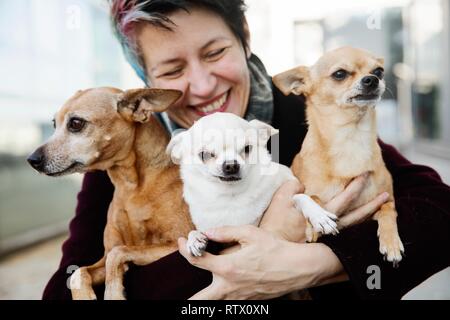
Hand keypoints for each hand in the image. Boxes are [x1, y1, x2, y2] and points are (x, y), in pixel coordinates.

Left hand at [178, 225, 342, 299]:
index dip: (185, 249)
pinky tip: (226, 283)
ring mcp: (238, 298)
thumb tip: (205, 232)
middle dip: (186, 301)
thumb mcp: (249, 233)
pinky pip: (229, 302)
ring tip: (207, 281)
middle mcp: (229, 287)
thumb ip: (224, 232)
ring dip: (205, 296)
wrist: (297, 268)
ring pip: (213, 304)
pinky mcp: (248, 302)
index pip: (196, 260)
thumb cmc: (274, 249)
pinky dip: (222, 295)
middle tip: (179, 293)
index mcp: (227, 268)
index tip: (182, 241)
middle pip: (198, 302)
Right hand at [260, 173, 389, 242]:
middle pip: (357, 216)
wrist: (273, 256)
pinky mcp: (324, 249)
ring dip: (367, 220)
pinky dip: (356, 237)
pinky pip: (346, 242)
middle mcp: (330, 229)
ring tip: (379, 213)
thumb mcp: (280, 201)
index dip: (357, 185)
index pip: (345, 198)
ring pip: (354, 230)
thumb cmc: (276, 229)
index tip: (366, 174)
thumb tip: (301, 185)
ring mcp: (329, 241)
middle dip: (373, 204)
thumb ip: (293, 187)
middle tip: (386, 195)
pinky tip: (360, 234)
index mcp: (322, 215)